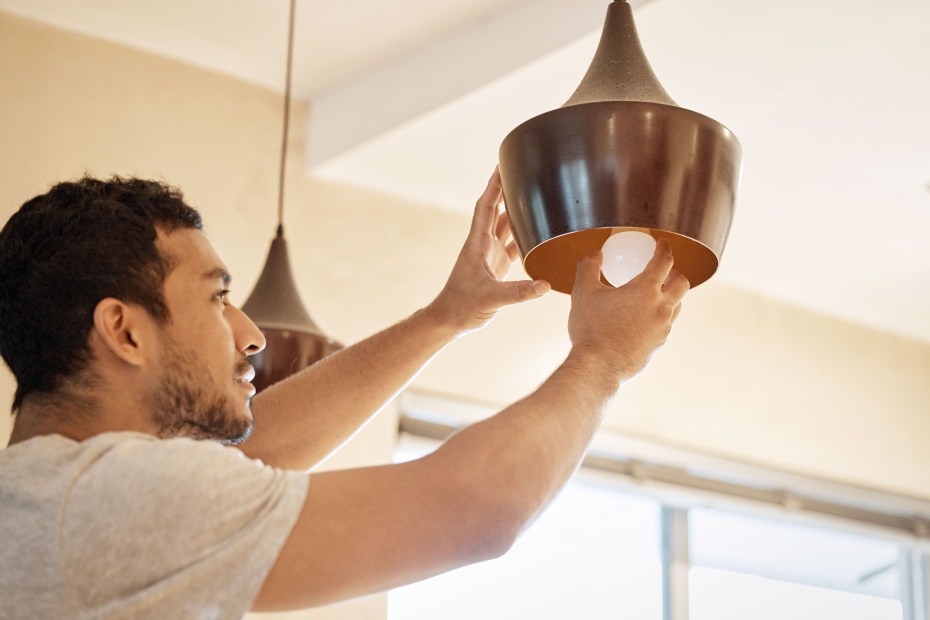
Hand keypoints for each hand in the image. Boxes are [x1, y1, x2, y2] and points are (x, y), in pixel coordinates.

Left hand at [430, 168, 549, 334]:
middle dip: (507, 190)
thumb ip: (518, 293)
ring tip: (532, 195)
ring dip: (516, 211)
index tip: (501, 165)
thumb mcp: (491, 299)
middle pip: (496, 210)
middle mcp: (483, 245)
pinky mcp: (496, 267)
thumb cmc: (462, 307)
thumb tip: (544, 286)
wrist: (449, 320)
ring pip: (504, 226)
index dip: (493, 186)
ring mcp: (490, 255)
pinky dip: (523, 237)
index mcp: (477, 244)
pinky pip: (512, 245)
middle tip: (521, 171)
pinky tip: (537, 232)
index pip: (486, 207)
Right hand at [568, 239, 689, 383]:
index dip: (664, 249)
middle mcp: (661, 309)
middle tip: (664, 271)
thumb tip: (595, 255)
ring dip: (670, 296)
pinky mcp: (657, 346)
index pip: (664, 262)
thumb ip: (588, 268)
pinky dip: (659, 317)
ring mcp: (662, 330)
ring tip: (655, 296)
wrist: (597, 368)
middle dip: (675, 273)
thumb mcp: (583, 292)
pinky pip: (665, 326)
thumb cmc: (591, 329)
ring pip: (677, 307)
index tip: (662, 244)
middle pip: (682, 284)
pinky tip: (643, 320)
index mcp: (646, 290)